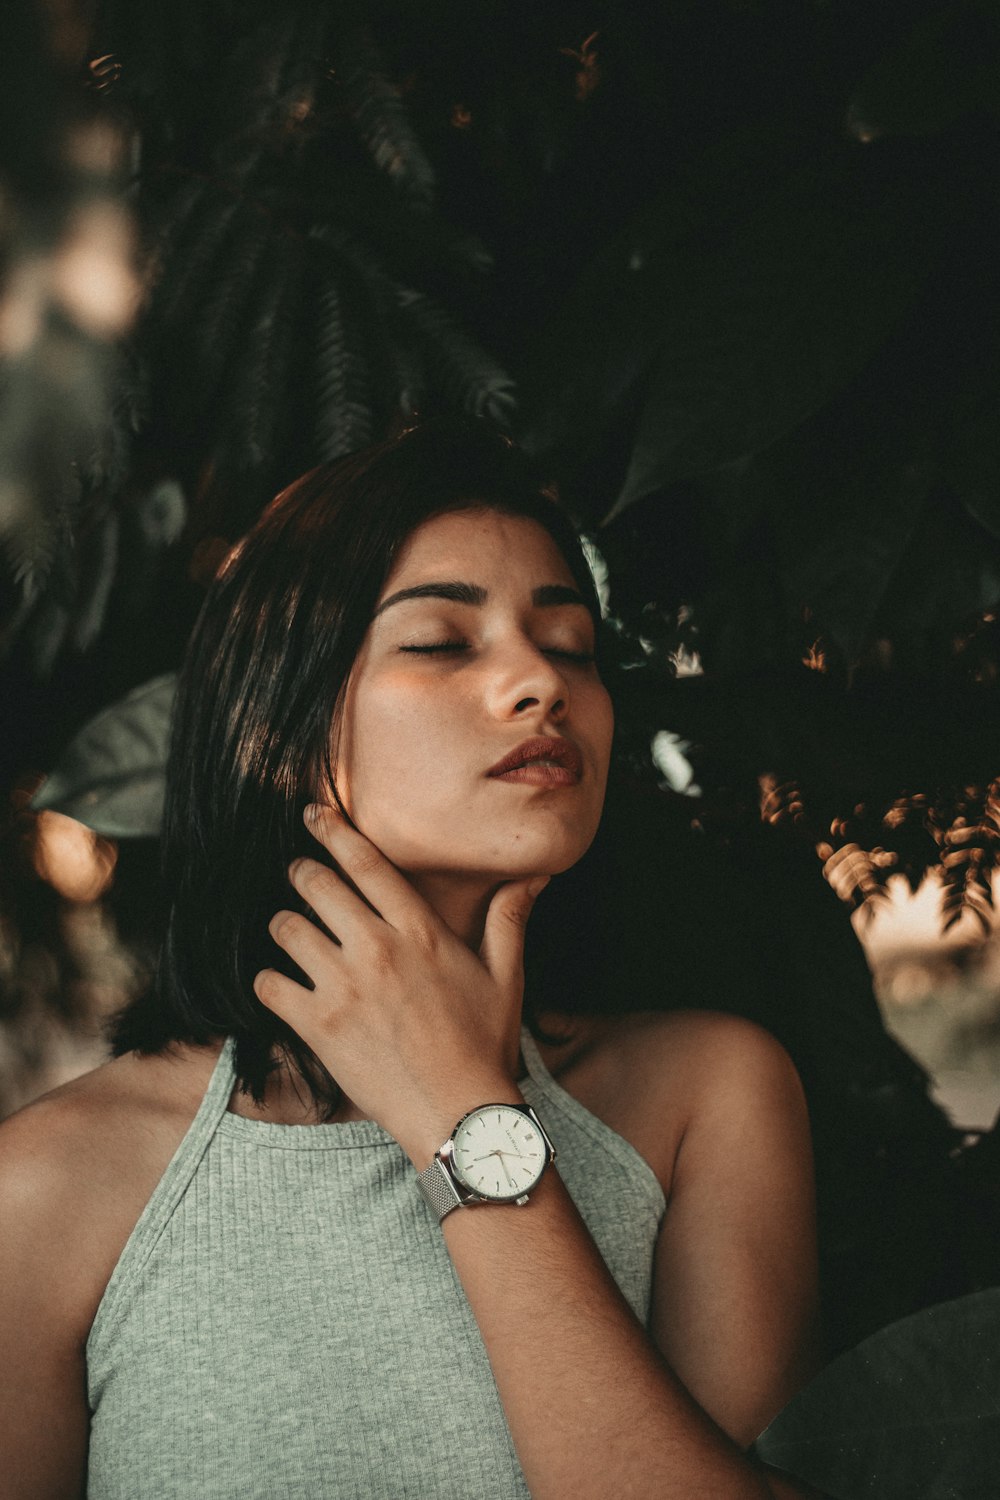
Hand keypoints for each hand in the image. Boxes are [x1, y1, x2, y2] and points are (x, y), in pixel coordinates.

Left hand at [253, 803, 548, 1161]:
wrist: (458, 1113)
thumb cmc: (484, 1044)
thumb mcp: (505, 976)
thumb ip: (509, 919)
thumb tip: (536, 876)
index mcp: (419, 930)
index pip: (365, 862)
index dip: (332, 830)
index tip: (314, 813)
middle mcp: (377, 948)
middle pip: (315, 884)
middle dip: (302, 872)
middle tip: (300, 875)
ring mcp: (343, 987)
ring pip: (286, 928)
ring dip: (285, 926)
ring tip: (293, 933)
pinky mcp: (317, 1025)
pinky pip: (269, 984)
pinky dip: (270, 980)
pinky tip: (282, 984)